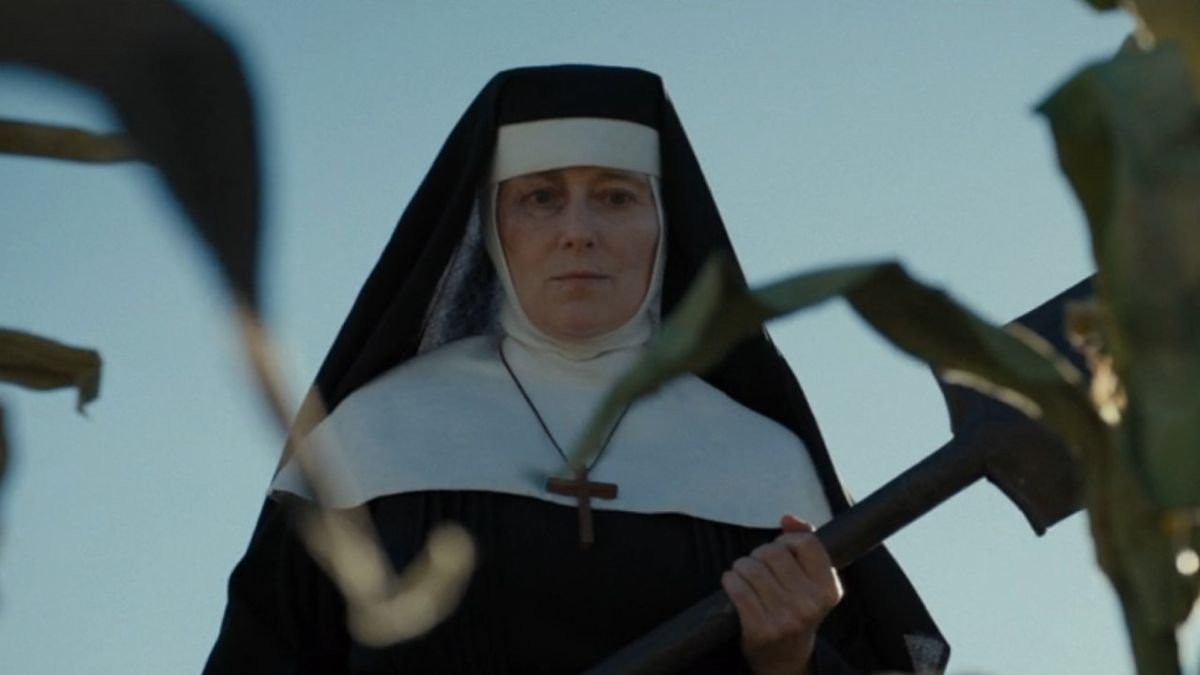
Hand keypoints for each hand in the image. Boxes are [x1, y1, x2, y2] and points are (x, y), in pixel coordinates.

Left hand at [721, 514, 842, 674]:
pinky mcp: (759, 628)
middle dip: (760, 554)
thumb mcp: (812, 581)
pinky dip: (730, 581)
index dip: (787, 541)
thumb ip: (804, 543)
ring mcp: (785, 618)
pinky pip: (736, 587)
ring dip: (742, 567)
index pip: (806, 542)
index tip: (782, 552)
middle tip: (760, 567)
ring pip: (750, 567)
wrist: (786, 659)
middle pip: (773, 551)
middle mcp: (810, 604)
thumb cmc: (797, 611)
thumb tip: (787, 518)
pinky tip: (734, 586)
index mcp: (828, 589)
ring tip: (746, 577)